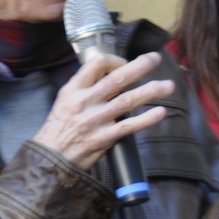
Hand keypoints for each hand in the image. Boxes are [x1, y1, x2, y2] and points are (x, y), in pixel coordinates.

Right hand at [33, 52, 174, 171]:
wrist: (50, 159)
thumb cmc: (58, 130)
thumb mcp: (63, 102)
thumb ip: (84, 89)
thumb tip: (109, 76)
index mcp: (73, 90)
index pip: (96, 64)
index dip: (115, 60)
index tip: (125, 64)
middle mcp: (84, 102)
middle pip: (117, 78)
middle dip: (140, 66)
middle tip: (155, 59)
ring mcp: (95, 120)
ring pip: (127, 100)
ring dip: (151, 91)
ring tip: (168, 86)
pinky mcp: (103, 138)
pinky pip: (129, 126)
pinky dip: (147, 119)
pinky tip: (160, 112)